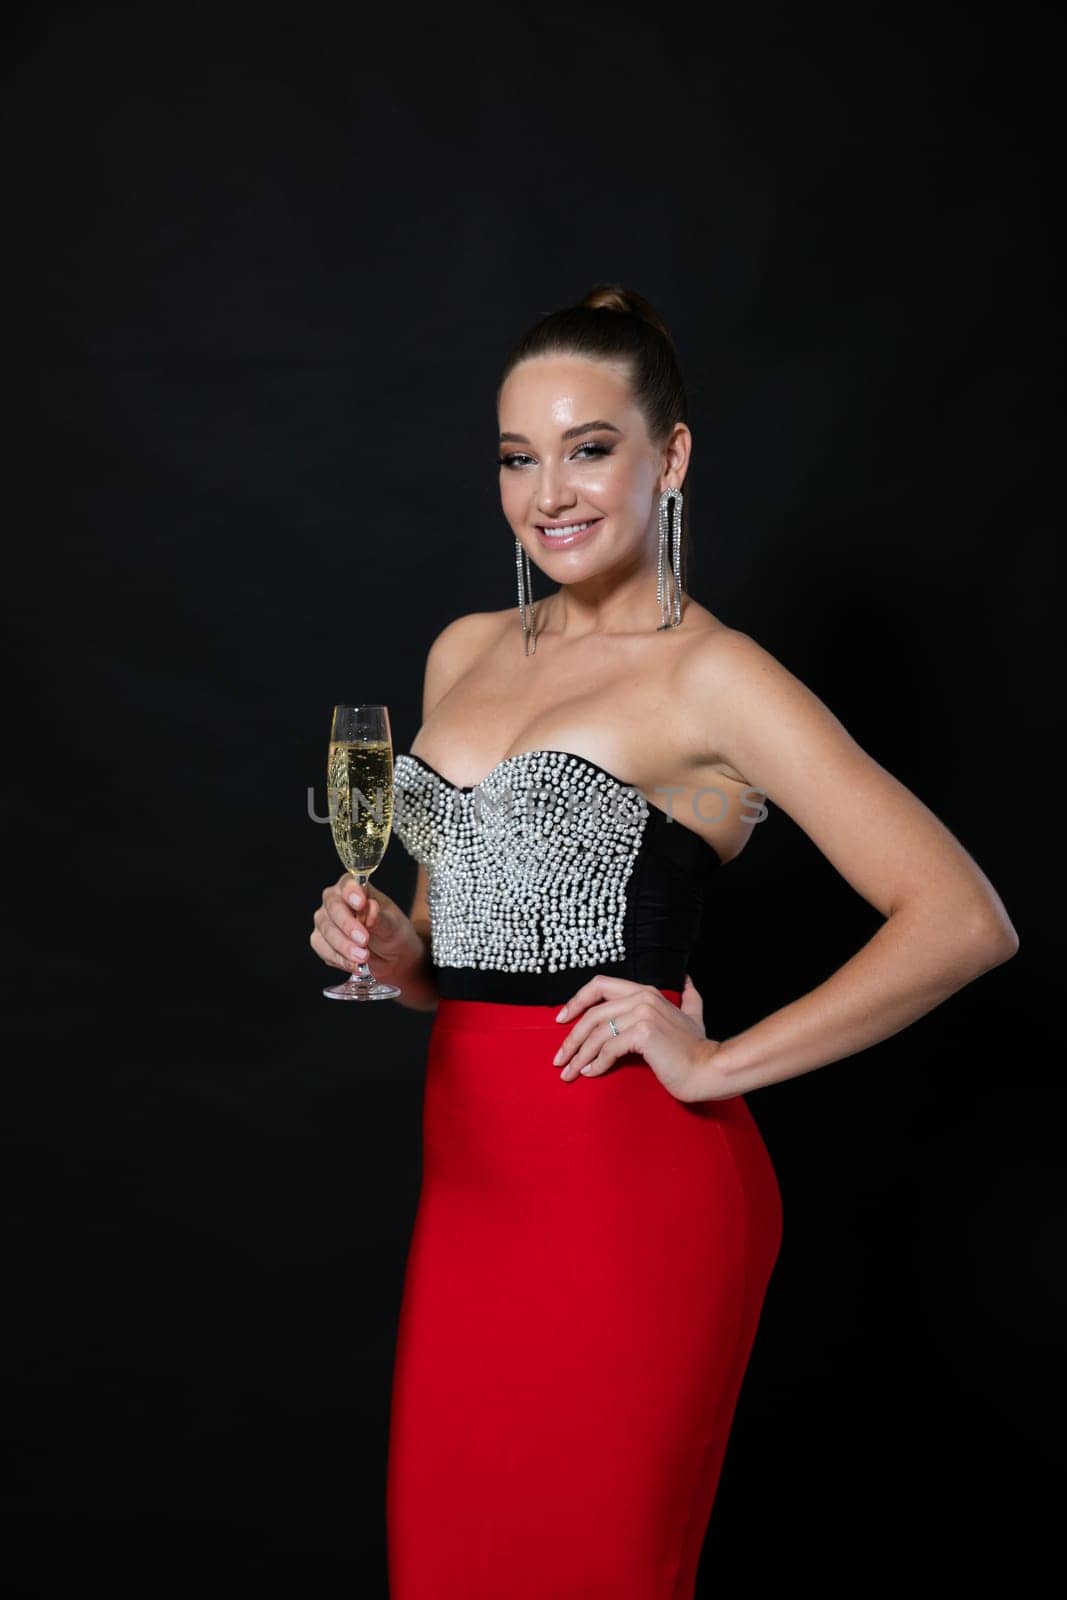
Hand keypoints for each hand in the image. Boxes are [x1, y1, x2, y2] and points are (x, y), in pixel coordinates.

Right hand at [310, 873, 419, 979]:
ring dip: (344, 946)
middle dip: (348, 925)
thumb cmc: (393, 932)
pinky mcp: (321, 941)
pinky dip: (339, 958)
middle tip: (364, 940)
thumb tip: (370, 908)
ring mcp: (325, 920)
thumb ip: (381, 917)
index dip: (352, 892)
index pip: (348, 884)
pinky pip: (323, 948)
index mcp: (356, 888)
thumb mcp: (393, 925)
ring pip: (326, 930)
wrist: (391, 957)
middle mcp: (336, 900)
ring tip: (364, 957)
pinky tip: (354, 965)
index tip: (361, 903)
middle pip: (333, 906)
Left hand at [553, 973, 727, 1103]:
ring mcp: (643, 1014)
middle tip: (559, 1059)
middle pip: (592, 1013)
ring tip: (570, 1072)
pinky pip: (608, 1048)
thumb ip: (688, 997)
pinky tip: (591, 1073)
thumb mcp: (693, 1015)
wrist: (709, 1069)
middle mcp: (642, 997)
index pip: (599, 985)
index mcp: (646, 991)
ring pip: (597, 1032)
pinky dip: (596, 1063)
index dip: (576, 1000)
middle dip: (571, 1038)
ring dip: (579, 1055)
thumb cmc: (697, 1048)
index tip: (561, 1020)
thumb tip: (687, 981)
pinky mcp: (643, 1033)